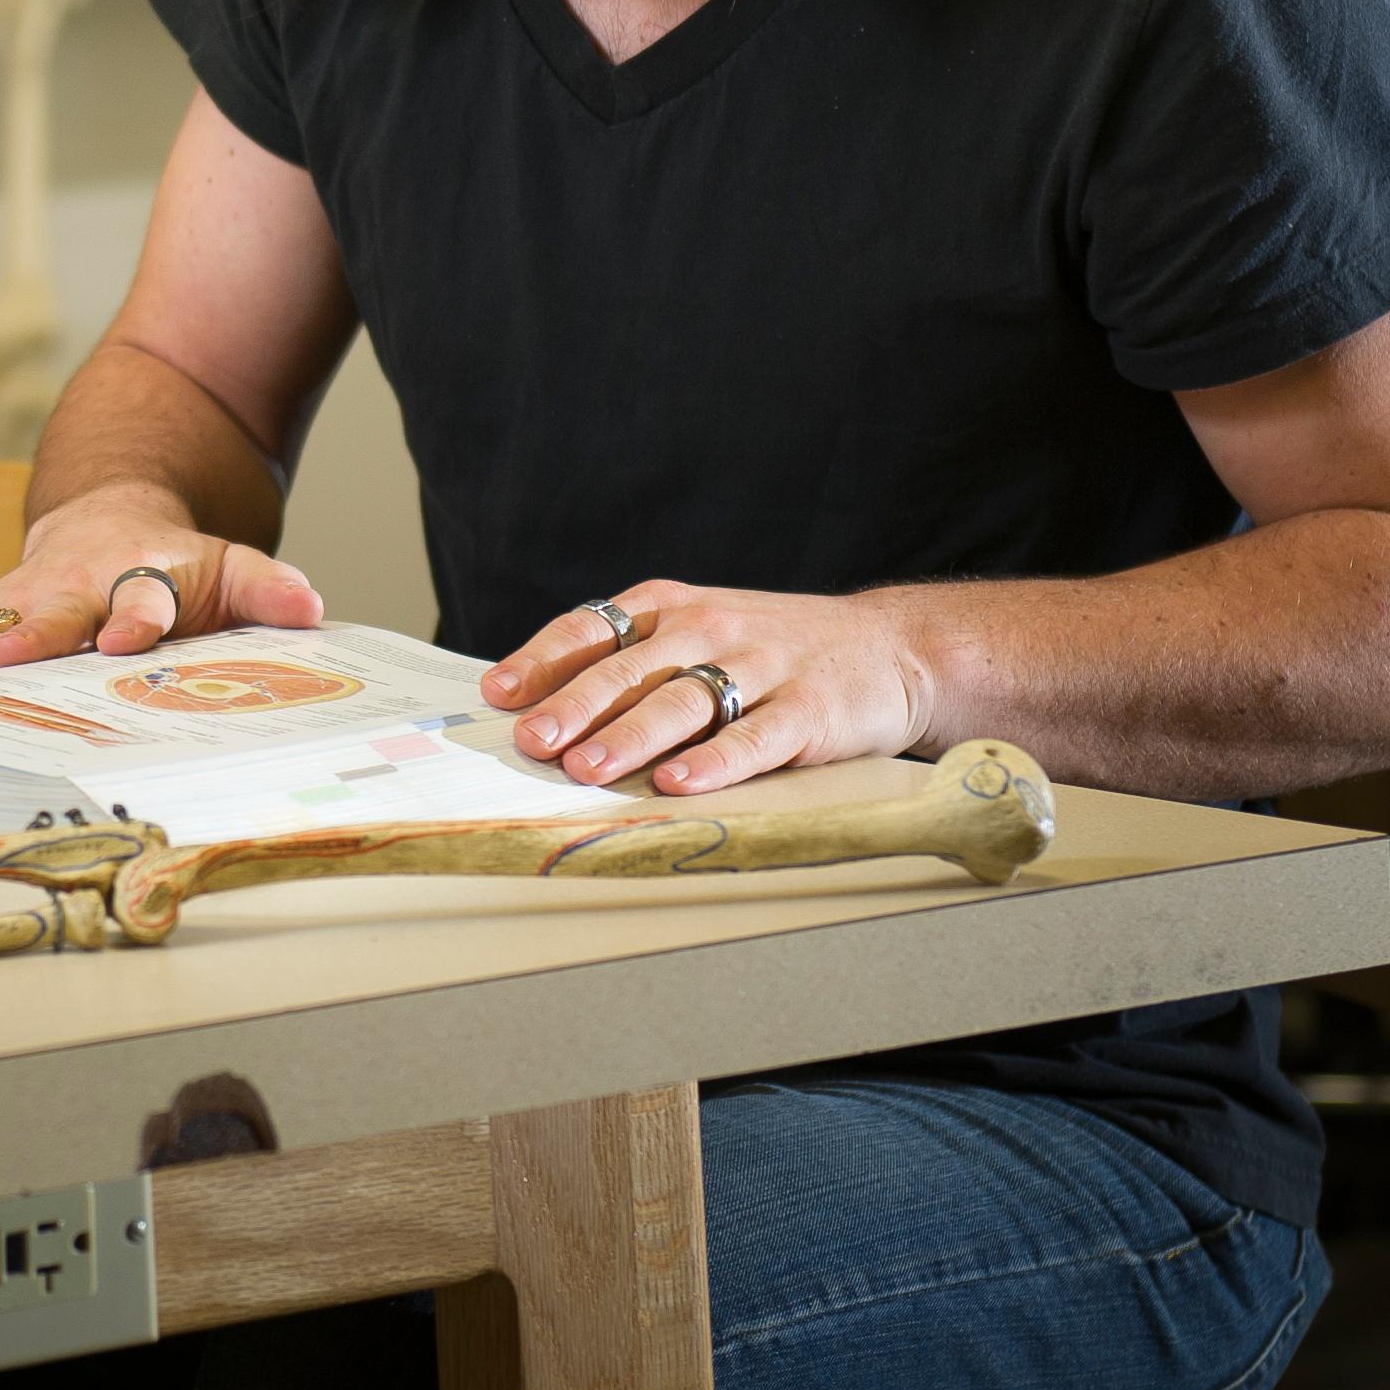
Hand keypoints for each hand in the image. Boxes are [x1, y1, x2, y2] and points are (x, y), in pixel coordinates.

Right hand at [0, 483, 324, 681]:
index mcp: (142, 576)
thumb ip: (266, 588)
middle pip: (54, 612)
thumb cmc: (174, 563)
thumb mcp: (229, 567)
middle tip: (6, 661)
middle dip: (30, 636)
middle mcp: (79, 583)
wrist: (110, 515)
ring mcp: (32, 591)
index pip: (141, 598)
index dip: (133, 618)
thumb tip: (309, 608)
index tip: (124, 640)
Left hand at [480, 580, 938, 796]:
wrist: (892, 646)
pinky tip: (676, 783)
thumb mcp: (702, 630)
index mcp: (673, 606)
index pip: (592, 629)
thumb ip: (635, 661)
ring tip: (585, 769)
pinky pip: (753, 739)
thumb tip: (542, 707)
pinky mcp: (809, 710)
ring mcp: (762, 667)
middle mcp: (711, 628)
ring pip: (684, 703)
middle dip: (575, 707)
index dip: (542, 661)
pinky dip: (713, 763)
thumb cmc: (774, 647)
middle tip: (532, 742)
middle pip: (630, 670)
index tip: (497, 694)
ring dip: (630, 738)